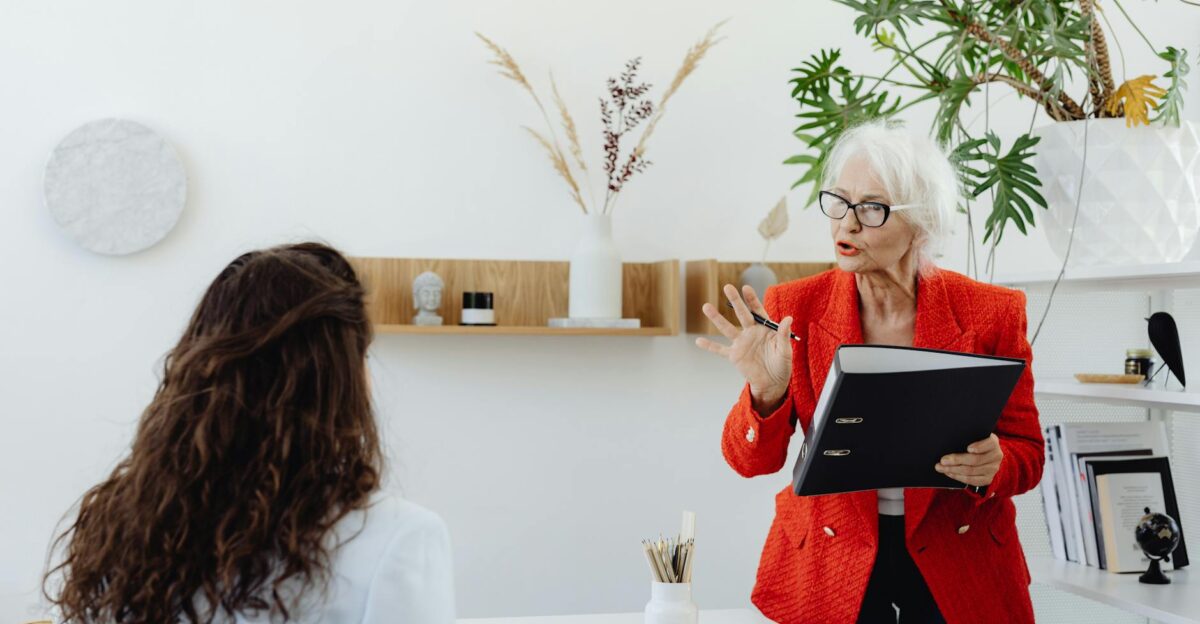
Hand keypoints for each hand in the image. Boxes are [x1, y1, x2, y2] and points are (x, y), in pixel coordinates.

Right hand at [694, 284, 794, 413]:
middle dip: (735, 301)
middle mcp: (751, 332)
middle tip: (727, 287)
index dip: (751, 299)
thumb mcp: (785, 350)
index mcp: (765, 328)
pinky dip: (709, 346)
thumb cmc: (782, 365)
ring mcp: (741, 343)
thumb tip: (789, 318)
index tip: (745, 288)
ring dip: (717, 318)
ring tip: (706, 307)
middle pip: (741, 314)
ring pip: (727, 328)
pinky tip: (698, 342)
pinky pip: (719, 350)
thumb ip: (784, 334)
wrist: (772, 382)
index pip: (757, 310)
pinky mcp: (734, 356)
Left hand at [935, 433, 1002, 487]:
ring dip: (953, 470)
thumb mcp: (976, 436)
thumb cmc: (976, 443)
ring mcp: (993, 469)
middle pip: (976, 460)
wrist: (987, 455)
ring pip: (972, 471)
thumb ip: (967, 437)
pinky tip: (949, 473)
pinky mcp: (988, 479)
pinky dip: (958, 477)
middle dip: (957, 460)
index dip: (979, 446)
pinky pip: (972, 480)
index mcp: (993, 443)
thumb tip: (949, 439)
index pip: (989, 443)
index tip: (968, 448)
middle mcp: (996, 456)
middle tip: (943, 460)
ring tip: (941, 467)